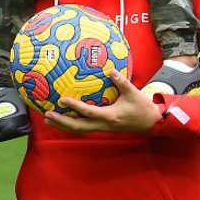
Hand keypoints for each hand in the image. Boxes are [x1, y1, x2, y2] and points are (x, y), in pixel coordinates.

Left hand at [44, 68, 159, 133]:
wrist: (151, 123)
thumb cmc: (142, 107)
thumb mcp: (133, 93)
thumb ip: (121, 82)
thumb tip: (110, 70)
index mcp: (110, 116)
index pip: (89, 112)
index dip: (75, 106)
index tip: (62, 100)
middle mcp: (104, 124)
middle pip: (78, 127)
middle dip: (62, 121)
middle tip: (47, 113)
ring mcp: (102, 128)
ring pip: (79, 130)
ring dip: (63, 125)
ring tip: (48, 118)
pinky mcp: (102, 128)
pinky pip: (83, 128)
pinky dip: (70, 125)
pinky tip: (61, 120)